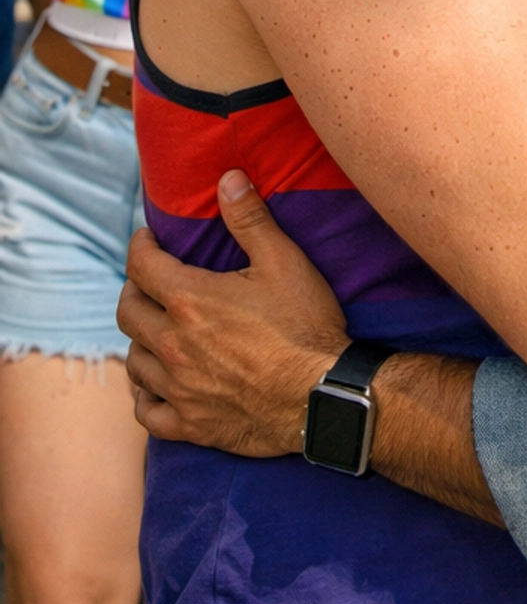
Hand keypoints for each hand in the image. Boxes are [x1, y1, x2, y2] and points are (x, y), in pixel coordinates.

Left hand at [119, 170, 347, 455]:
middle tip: (148, 281)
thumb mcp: (284, 261)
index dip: (140, 246)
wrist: (321, 395)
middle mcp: (173, 345)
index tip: (146, 239)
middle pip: (128, 313)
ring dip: (140, 339)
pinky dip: (145, 394)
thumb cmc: (305, 325)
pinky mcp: (189, 424)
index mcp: (190, 301)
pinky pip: (146, 411)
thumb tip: (227, 179)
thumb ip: (250, 218)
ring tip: (155, 329)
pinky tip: (156, 384)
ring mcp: (178, 388)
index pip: (142, 266)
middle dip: (133, 290)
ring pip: (134, 361)